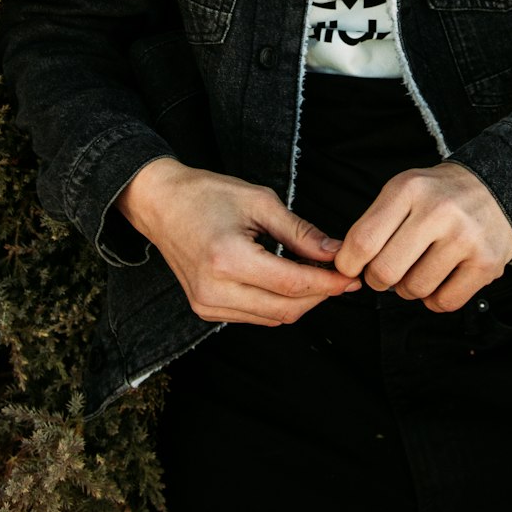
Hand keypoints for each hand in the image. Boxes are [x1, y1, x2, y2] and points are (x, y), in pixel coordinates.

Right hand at [116, 157, 360, 324]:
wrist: (160, 203)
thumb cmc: (207, 194)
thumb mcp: (259, 202)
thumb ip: (299, 232)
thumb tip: (335, 252)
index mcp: (227, 259)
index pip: (292, 284)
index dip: (327, 283)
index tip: (351, 276)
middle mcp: (214, 290)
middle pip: (286, 308)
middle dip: (319, 295)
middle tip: (341, 276)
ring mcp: (207, 305)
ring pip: (272, 317)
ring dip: (300, 301)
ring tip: (317, 275)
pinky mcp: (205, 310)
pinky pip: (254, 316)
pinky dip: (277, 303)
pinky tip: (289, 282)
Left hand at [334, 162, 511, 312]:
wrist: (495, 188)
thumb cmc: (439, 194)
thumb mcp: (403, 190)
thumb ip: (374, 223)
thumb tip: (347, 265)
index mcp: (409, 189)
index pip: (363, 240)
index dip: (349, 263)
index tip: (350, 267)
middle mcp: (438, 211)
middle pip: (385, 271)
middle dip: (378, 279)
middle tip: (387, 271)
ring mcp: (465, 238)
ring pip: (415, 289)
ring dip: (410, 288)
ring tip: (419, 268)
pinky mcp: (486, 263)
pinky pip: (444, 302)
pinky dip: (435, 299)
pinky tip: (440, 279)